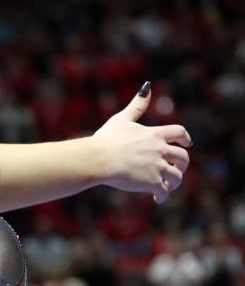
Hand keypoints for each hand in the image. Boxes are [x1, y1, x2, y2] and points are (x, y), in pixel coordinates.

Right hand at [92, 82, 190, 203]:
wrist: (99, 159)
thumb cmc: (106, 139)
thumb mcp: (121, 119)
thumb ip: (136, 105)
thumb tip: (147, 87)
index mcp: (154, 134)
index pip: (179, 133)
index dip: (185, 138)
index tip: (187, 143)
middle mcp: (160, 150)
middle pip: (183, 157)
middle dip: (182, 163)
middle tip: (177, 168)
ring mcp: (157, 167)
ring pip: (176, 176)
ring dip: (174, 181)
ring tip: (168, 186)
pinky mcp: (151, 182)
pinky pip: (164, 191)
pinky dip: (164, 195)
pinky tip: (158, 198)